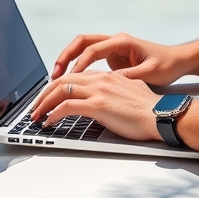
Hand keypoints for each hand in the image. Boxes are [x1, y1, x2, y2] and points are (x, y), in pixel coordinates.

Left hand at [29, 70, 160, 142]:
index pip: (75, 76)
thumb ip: (114, 92)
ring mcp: (99, 90)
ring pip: (61, 91)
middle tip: (36, 106)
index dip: (58, 86)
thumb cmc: (149, 111)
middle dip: (44, 94)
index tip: (49, 96)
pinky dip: (53, 113)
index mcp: (107, 76)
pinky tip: (49, 121)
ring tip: (37, 115)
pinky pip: (67, 106)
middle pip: (63, 80)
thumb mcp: (129, 93)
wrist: (163, 115)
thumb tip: (105, 101)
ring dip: (44, 103)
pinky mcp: (99, 105)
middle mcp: (101, 79)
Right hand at [50, 32, 189, 85]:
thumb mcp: (150, 73)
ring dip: (69, 61)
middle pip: (81, 43)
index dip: (79, 64)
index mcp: (122, 42)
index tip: (70, 79)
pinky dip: (78, 67)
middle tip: (54, 74)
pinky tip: (72, 81)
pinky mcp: (112, 58)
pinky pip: (89, 59)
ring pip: (83, 49)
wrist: (178, 60)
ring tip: (56, 78)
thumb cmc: (167, 65)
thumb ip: (128, 77)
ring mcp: (112, 49)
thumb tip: (108, 84)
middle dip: (66, 57)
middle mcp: (114, 42)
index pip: (93, 49)